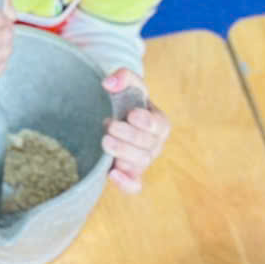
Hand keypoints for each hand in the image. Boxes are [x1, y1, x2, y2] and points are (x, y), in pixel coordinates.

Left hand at [99, 70, 170, 191]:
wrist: (114, 119)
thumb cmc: (125, 101)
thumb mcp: (127, 84)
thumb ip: (122, 77)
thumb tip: (109, 83)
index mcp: (159, 123)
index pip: (160, 126)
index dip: (147, 123)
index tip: (132, 114)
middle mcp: (154, 145)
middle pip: (148, 147)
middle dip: (128, 137)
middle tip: (108, 127)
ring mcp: (143, 162)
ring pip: (140, 163)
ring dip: (123, 154)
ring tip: (105, 142)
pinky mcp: (129, 175)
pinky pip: (134, 186)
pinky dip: (126, 184)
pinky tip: (113, 174)